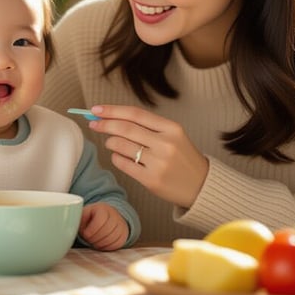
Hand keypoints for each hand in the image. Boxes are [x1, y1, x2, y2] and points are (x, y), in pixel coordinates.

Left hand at [78, 202, 128, 250]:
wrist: (106, 216)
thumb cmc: (90, 217)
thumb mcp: (83, 214)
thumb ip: (78, 219)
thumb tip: (71, 225)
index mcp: (102, 208)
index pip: (100, 221)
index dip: (91, 231)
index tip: (85, 235)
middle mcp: (114, 214)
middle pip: (107, 230)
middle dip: (96, 239)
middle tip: (89, 240)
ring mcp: (121, 223)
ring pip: (113, 237)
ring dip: (101, 244)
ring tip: (94, 243)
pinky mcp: (124, 233)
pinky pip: (118, 243)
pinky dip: (108, 247)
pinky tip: (102, 245)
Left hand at [89, 105, 209, 208]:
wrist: (201, 185)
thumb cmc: (182, 157)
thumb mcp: (173, 135)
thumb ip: (147, 126)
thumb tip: (112, 117)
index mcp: (172, 128)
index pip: (135, 114)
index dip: (112, 110)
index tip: (96, 109)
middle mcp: (165, 144)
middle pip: (125, 128)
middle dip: (105, 124)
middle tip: (93, 123)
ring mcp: (158, 163)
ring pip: (121, 146)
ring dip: (110, 142)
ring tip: (112, 143)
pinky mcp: (151, 180)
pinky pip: (122, 164)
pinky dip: (115, 158)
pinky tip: (119, 156)